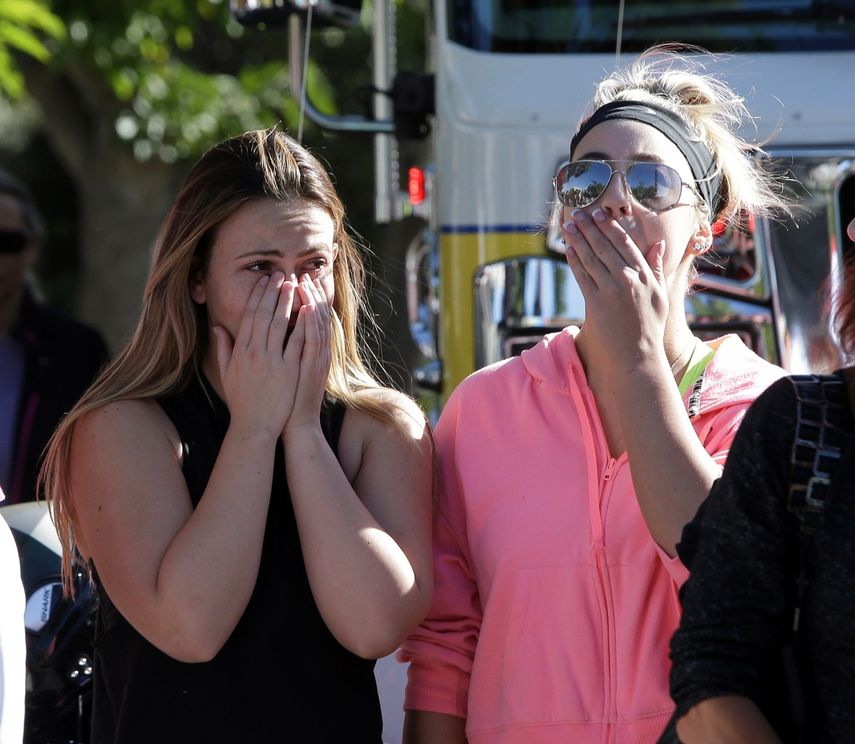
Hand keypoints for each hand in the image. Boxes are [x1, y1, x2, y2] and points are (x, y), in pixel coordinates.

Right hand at [212, 272, 301, 438]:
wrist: (255, 426)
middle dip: (273, 292)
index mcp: (241, 350)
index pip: (250, 316)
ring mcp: (273, 361)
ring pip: (281, 324)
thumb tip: (218, 327)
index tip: (265, 281)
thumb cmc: (242, 401)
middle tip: (281, 274)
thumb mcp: (227, 373)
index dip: (258, 296)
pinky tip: (308, 309)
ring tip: (295, 284)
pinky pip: (297, 342)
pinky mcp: (289, 370)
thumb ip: (223, 348)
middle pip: (265, 314)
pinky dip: (302, 324)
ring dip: (288, 301)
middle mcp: (256, 352)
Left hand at [282, 275, 332, 435]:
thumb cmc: (286, 400)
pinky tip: (306, 307)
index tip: (296, 279)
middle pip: (315, 316)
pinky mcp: (313, 368)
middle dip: (309, 293)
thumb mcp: (284, 371)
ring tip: (305, 281)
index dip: (305, 298)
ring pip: (316, 324)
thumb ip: (279, 351)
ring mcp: (317, 359)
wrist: (296, 424)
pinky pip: (313, 342)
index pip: (308, 318)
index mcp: (309, 351)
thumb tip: (266, 335)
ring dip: (311, 301)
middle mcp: (317, 352)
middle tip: (303, 273)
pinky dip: (310, 324)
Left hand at [562, 207, 668, 369]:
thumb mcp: (660, 295)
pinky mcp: (596, 303)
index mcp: (645, 275)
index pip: (625, 243)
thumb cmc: (650, 327)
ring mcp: (612, 290)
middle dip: (589, 227)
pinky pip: (582, 276)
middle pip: (605, 246)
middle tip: (577, 213)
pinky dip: (574, 261)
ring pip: (592, 258)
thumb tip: (658, 244)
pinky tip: (568, 249)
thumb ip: (657, 268)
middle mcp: (629, 279)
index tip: (598, 214)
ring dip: (578, 239)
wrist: (638, 356)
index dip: (609, 226)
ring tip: (569, 226)